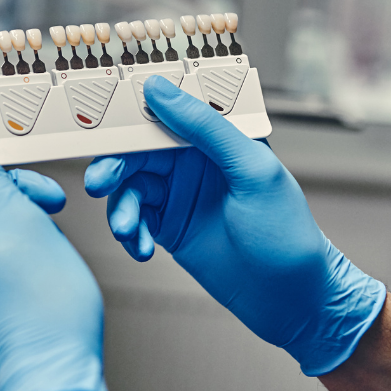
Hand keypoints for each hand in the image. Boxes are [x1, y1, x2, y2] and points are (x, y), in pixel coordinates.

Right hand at [84, 76, 385, 374]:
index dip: (131, 111)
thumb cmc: (287, 234)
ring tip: (128, 231)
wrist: (291, 301)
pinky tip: (141, 249)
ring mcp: (178, 195)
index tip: (100, 120)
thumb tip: (161, 89)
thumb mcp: (251, 170)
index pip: (167, 110)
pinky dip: (129, 233)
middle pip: (136, 151)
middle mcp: (194, 161)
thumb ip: (205, 128)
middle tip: (99, 185)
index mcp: (217, 137)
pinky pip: (133, 219)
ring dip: (121, 208)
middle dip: (112, 167)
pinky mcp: (168, 227)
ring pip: (129, 188)